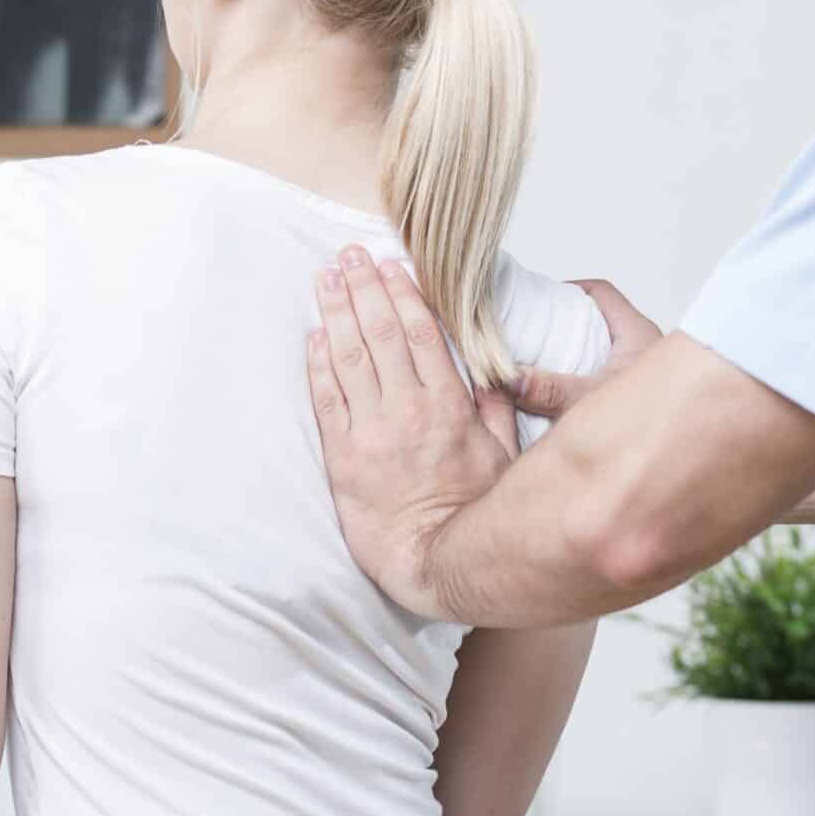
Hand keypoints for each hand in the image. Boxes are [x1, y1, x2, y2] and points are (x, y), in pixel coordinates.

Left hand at [305, 248, 518, 619]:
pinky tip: (313, 336)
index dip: (402, 294)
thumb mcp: (501, 458)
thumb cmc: (470, 513)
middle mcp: (406, 411)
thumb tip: (490, 378)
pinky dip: (317, 364)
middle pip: (381, 334)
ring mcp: (371, 432)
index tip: (390, 265)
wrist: (432, 560)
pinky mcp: (342, 456)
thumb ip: (494, 412)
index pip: (421, 334)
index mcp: (448, 406)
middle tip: (349, 255)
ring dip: (335, 313)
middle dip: (363, 289)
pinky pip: (325, 400)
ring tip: (325, 279)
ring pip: (349, 358)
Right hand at [510, 280, 660, 419]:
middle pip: (600, 320)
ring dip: (575, 353)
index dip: (569, 289)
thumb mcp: (590, 403)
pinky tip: (563, 393)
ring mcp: (644, 373)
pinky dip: (585, 376)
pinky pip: (608, 374)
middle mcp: (645, 349)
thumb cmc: (657, 424)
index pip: (601, 293)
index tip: (539, 297)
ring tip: (541, 361)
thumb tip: (510, 379)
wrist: (688, 454)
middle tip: (533, 331)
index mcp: (638, 334)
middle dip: (566, 323)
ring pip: (604, 349)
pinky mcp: (642, 395)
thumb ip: (548, 391)